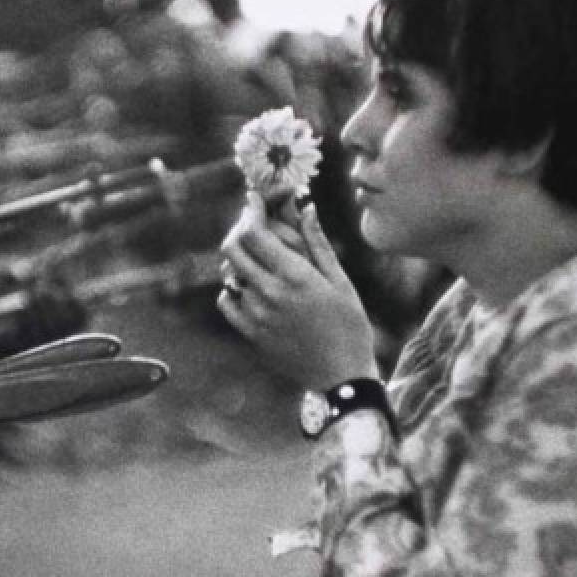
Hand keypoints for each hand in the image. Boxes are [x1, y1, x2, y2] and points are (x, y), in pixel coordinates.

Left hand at [217, 192, 376, 389]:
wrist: (342, 376)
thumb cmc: (350, 326)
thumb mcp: (340, 281)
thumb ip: (317, 243)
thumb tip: (306, 207)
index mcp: (295, 276)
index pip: (255, 233)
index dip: (251, 211)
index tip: (253, 200)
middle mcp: (270, 293)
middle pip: (233, 248)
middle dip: (240, 229)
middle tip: (252, 225)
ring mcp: (256, 315)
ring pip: (230, 274)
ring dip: (239, 260)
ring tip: (257, 258)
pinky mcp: (251, 334)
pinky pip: (226, 302)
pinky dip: (232, 289)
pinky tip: (248, 287)